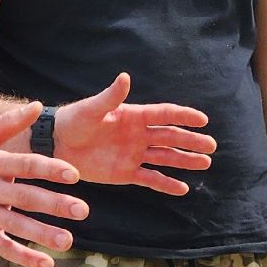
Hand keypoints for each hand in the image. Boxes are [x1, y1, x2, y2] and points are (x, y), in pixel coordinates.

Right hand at [0, 102, 85, 266]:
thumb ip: (9, 122)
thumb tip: (39, 105)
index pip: (25, 165)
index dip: (50, 169)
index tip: (74, 175)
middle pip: (25, 197)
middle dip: (55, 204)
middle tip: (82, 210)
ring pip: (16, 226)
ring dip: (43, 234)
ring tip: (68, 241)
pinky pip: (3, 248)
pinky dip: (24, 257)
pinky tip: (47, 264)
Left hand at [54, 73, 215, 195]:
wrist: (55, 145)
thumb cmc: (73, 122)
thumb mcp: (92, 109)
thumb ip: (111, 96)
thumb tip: (125, 77)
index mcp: (133, 116)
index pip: (164, 115)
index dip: (183, 116)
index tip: (203, 119)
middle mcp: (138, 135)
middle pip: (171, 138)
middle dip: (191, 141)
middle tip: (212, 146)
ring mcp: (133, 155)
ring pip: (166, 158)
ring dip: (185, 161)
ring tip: (205, 163)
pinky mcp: (125, 173)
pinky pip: (150, 179)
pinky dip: (166, 184)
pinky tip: (183, 189)